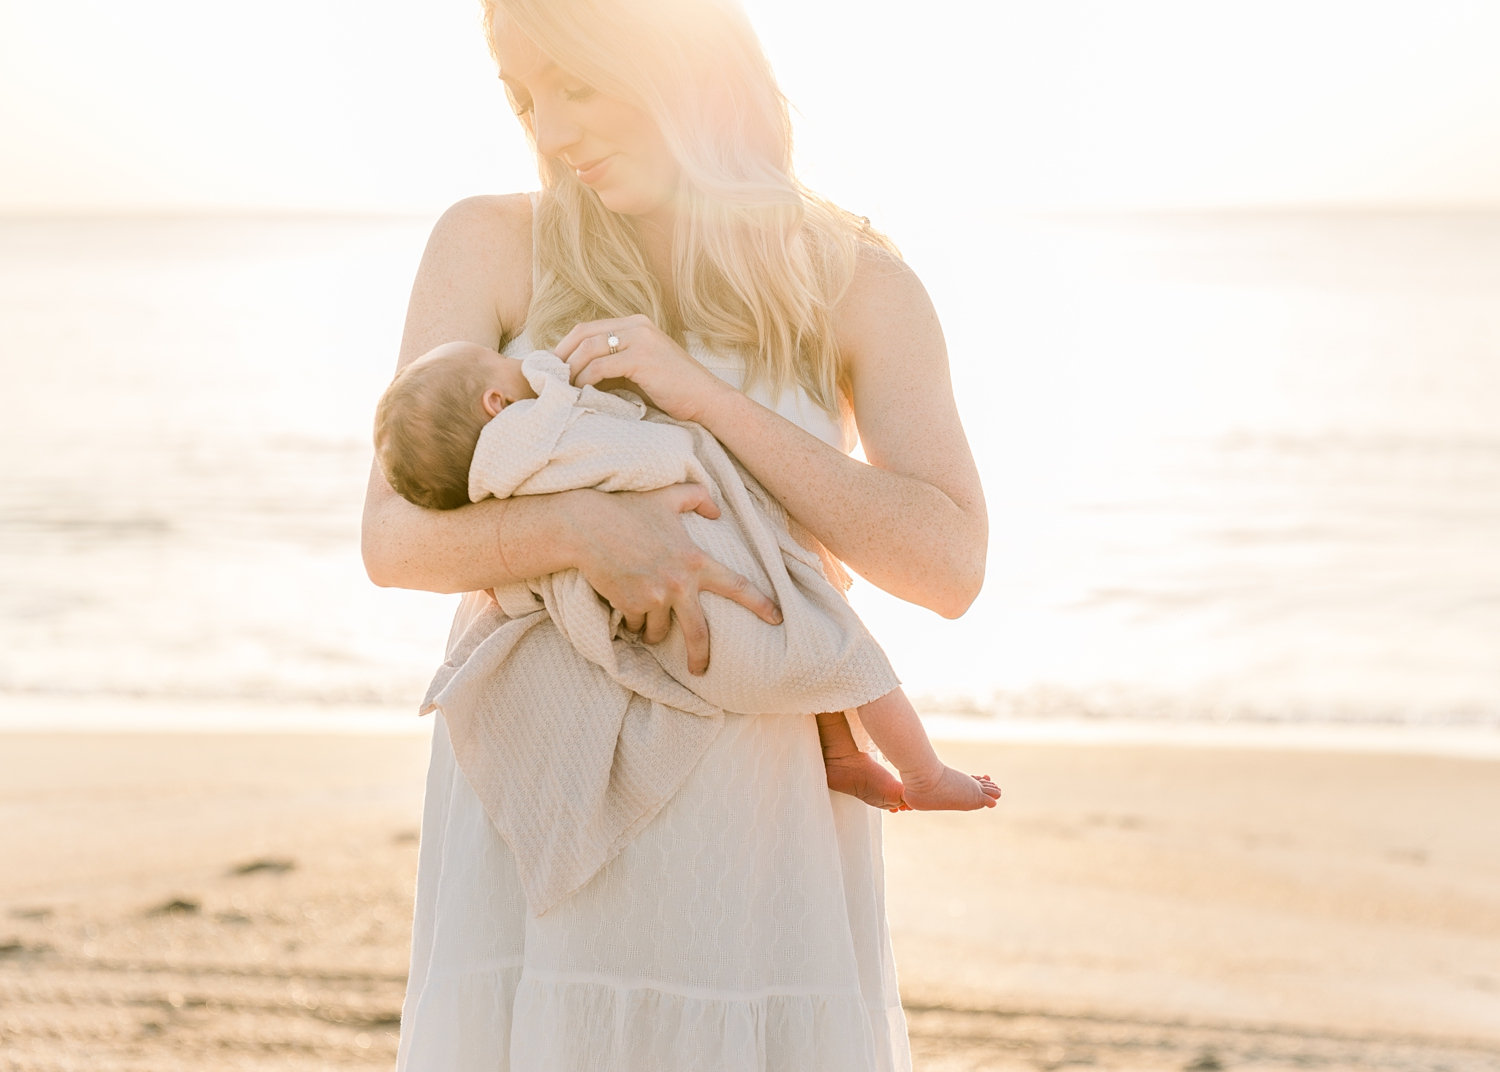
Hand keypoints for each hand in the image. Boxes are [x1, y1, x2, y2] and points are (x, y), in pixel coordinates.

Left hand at [554, 314, 730, 423]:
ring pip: (589, 348)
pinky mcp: (642, 358)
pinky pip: (601, 366)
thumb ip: (615, 364)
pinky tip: (581, 393)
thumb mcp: (641, 370)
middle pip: (583, 332)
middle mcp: (637, 325)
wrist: (708, 401)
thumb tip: (578, 374)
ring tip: (562, 388)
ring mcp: (641, 339)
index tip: (553, 368)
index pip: (588, 328)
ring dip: (571, 369)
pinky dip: (585, 379)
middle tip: (548, 377)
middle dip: (561, 355)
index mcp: (636, 324)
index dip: (565, 346)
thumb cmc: (674, 392)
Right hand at [568, 483, 780, 673]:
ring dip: (654, 630)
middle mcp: (678, 585)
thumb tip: (717, 509)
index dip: (760, 604)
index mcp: (695, 561)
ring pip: (659, 631)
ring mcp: (653, 599)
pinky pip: (636, 625)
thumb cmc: (627, 508)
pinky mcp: (630, 606)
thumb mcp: (668, 495)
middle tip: (700, 669)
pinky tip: (626, 608)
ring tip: (648, 621)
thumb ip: (698, 496)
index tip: (777, 619)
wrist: (587, 526)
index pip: (737, 586)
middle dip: (700, 656)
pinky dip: (633, 622)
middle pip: (698, 633)